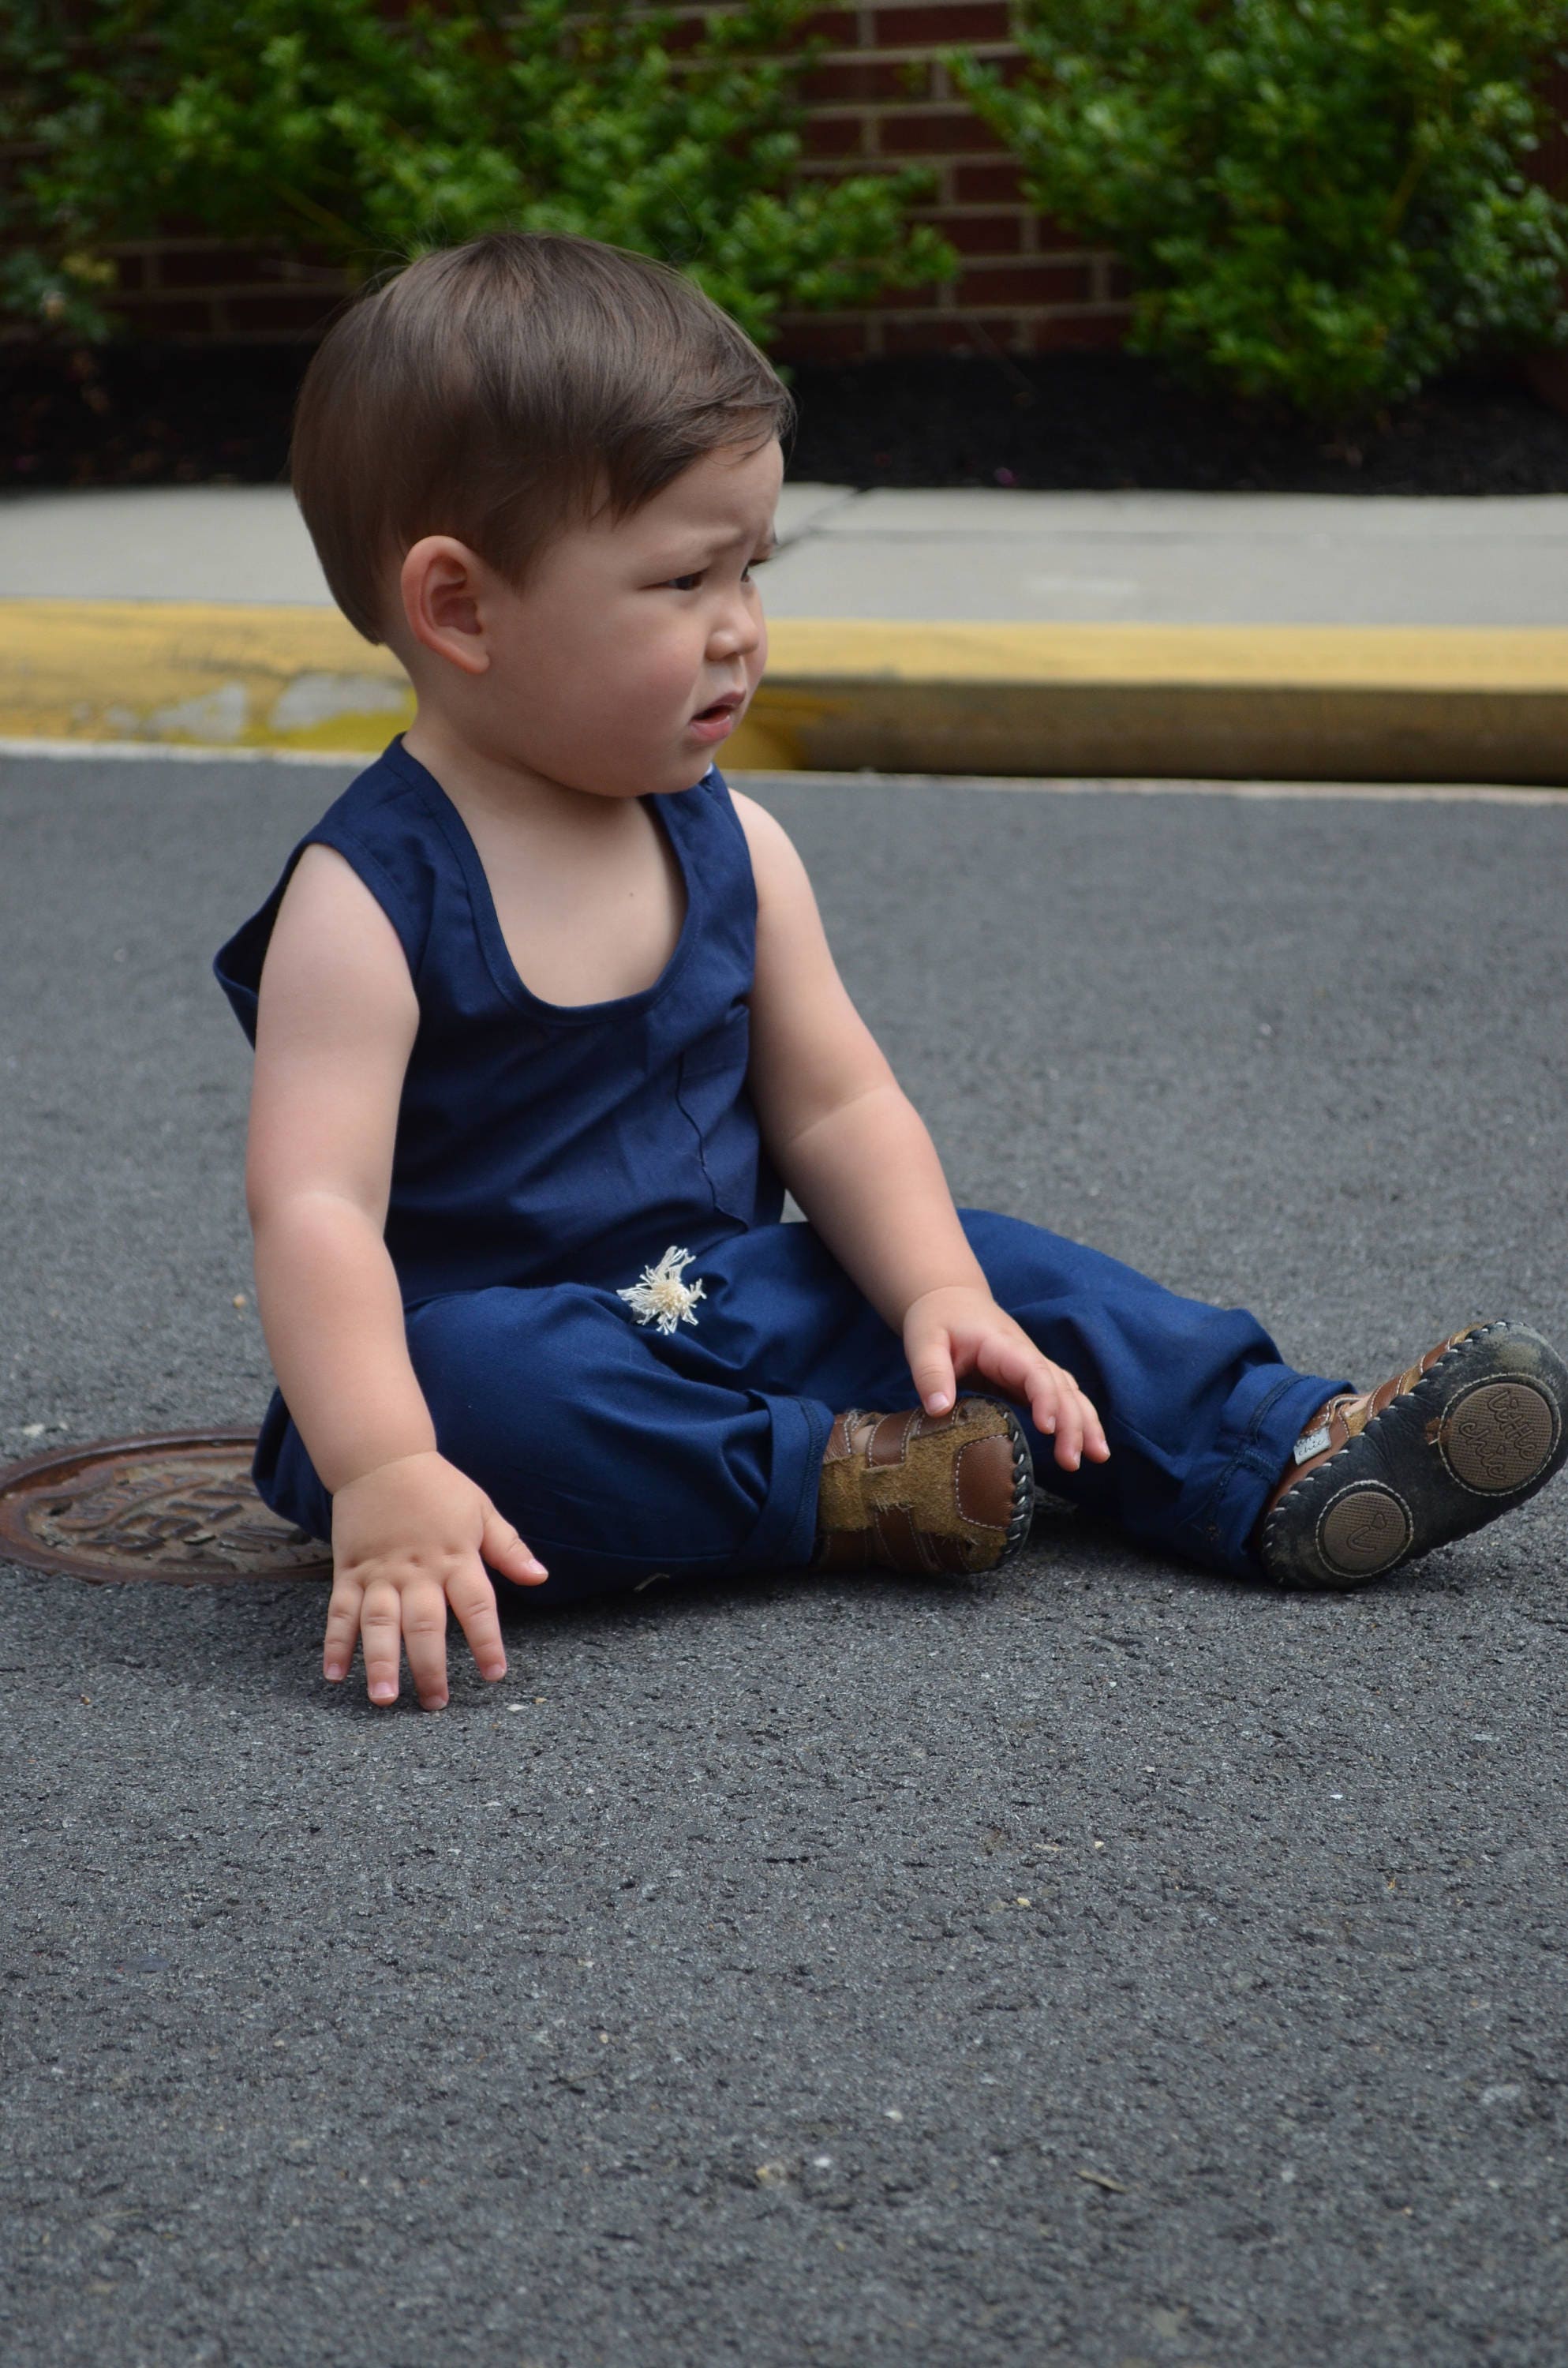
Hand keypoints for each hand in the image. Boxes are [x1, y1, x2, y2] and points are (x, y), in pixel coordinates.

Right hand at [323, 1449, 547, 1708]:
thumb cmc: (439, 1487)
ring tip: (384, 1698)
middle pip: (425, 1624)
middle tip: (435, 1703)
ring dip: (380, 1662)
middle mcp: (417, 1570)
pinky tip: (335, 1675)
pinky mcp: (348, 1572)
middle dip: (430, 1667)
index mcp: (455, 1557)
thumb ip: (509, 1548)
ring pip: (379, 1623)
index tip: (495, 1674)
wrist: (381, 1457)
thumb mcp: (482, 1511)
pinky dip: (335, 1643)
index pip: (477, 1606)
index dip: (487, 1641)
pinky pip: (340, 1612)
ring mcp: (379, 1573)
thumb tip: (541, 1578)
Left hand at [903, 1286, 1110, 1472]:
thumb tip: (939, 1410)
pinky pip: (1062, 1398)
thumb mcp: (923, 1343)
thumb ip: (930, 1373)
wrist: (950, 1301)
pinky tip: (1087, 1445)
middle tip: (1072, 1461)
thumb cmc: (937, 1320)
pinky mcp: (1029, 1381)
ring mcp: (1032, 1368)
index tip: (1047, 1428)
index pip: (1035, 1372)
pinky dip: (1078, 1420)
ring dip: (1085, 1423)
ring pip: (1070, 1393)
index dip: (1046, 1399)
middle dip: (1073, 1423)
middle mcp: (1027, 1357)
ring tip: (1098, 1457)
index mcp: (1003, 1347)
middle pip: (1061, 1387)